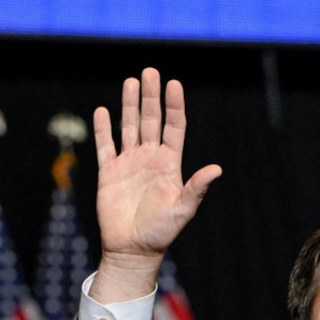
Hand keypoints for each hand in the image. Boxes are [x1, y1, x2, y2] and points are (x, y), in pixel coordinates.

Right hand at [89, 68, 221, 302]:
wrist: (133, 248)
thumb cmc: (162, 231)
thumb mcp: (183, 208)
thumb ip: (197, 187)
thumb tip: (217, 169)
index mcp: (171, 164)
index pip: (174, 127)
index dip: (174, 106)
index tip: (174, 84)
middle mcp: (151, 158)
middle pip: (151, 120)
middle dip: (151, 97)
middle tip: (150, 71)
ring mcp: (129, 163)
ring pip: (129, 127)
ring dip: (129, 105)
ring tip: (131, 81)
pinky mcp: (109, 173)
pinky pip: (105, 146)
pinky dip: (103, 128)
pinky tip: (102, 110)